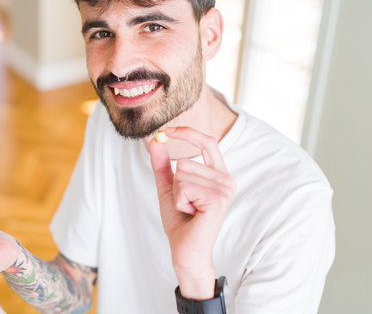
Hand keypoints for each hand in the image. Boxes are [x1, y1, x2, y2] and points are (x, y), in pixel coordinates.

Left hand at [148, 127, 235, 299]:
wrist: (184, 250)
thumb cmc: (180, 220)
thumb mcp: (168, 187)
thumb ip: (162, 164)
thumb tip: (155, 140)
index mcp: (219, 174)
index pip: (208, 142)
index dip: (187, 133)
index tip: (167, 130)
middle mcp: (226, 180)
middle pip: (186, 161)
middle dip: (176, 184)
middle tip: (186, 204)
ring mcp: (224, 189)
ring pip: (183, 173)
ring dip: (177, 194)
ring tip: (189, 209)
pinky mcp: (217, 200)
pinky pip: (184, 186)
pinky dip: (179, 201)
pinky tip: (191, 214)